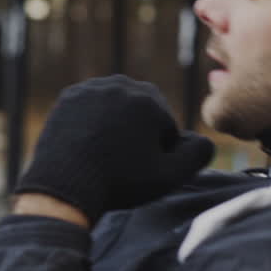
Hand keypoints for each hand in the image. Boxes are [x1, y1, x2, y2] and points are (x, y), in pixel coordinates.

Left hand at [14, 75, 214, 222]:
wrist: (64, 186)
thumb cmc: (120, 182)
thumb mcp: (169, 176)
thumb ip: (197, 155)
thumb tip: (206, 140)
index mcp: (149, 98)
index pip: (165, 126)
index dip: (157, 152)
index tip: (140, 169)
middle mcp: (121, 84)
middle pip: (141, 114)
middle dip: (137, 136)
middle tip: (121, 164)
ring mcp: (91, 88)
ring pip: (115, 110)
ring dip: (115, 128)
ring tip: (103, 157)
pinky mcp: (69, 97)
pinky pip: (91, 109)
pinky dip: (92, 125)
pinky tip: (87, 147)